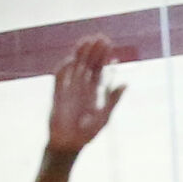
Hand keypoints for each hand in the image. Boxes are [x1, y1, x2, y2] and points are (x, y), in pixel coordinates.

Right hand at [48, 36, 123, 154]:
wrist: (69, 143)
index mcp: (94, 93)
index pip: (100, 72)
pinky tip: (71, 61)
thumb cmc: (88, 132)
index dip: (105, 60)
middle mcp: (82, 88)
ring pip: (75, 67)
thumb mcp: (105, 115)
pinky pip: (59, 78)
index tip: (111, 49)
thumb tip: (125, 83)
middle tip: (101, 38)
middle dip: (94, 52)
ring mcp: (69, 89)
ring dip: (81, 54)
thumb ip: (113, 99)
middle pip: (89, 65)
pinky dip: (64, 69)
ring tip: (87, 42)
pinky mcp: (57, 94)